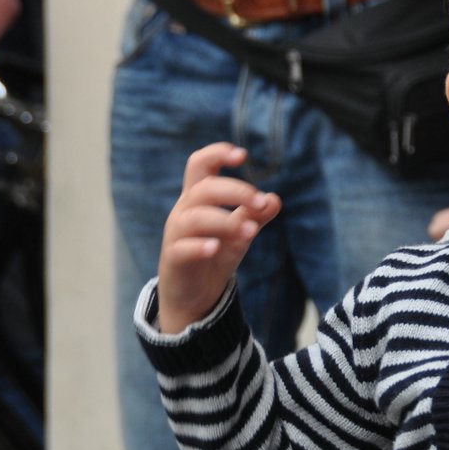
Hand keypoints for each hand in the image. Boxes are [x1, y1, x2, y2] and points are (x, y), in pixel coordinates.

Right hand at [156, 143, 280, 332]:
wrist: (194, 296)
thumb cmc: (215, 255)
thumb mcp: (239, 233)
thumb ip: (254, 215)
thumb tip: (275, 198)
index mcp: (198, 197)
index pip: (200, 165)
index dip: (217, 154)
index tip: (243, 155)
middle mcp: (185, 211)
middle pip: (205, 189)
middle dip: (235, 191)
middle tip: (261, 202)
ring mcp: (177, 235)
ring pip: (195, 218)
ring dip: (225, 221)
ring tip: (251, 232)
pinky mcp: (173, 259)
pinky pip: (182, 248)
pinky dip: (198, 246)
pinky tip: (215, 248)